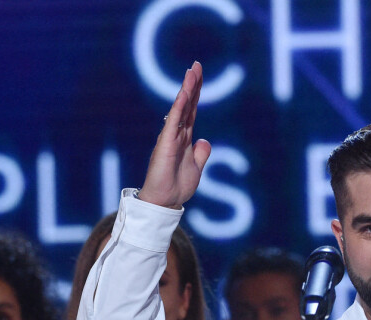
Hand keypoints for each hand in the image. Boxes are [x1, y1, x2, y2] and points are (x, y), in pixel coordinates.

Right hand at [138, 61, 210, 208]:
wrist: (165, 202)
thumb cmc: (177, 187)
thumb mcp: (196, 168)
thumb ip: (201, 153)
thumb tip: (205, 141)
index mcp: (184, 139)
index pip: (191, 111)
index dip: (196, 93)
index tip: (199, 75)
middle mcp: (176, 135)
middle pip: (186, 105)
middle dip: (192, 85)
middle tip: (196, 65)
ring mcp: (170, 138)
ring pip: (180, 109)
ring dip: (186, 90)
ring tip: (192, 72)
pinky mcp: (165, 144)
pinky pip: (173, 121)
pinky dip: (179, 107)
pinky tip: (185, 93)